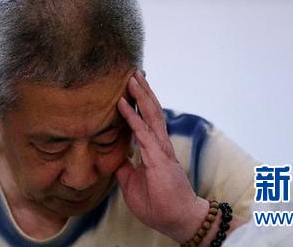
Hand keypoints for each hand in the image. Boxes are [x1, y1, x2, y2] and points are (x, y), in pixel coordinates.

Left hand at [115, 71, 245, 243]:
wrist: (177, 220)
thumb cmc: (158, 204)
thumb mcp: (132, 185)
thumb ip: (126, 168)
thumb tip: (115, 158)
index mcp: (155, 150)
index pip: (147, 120)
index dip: (139, 103)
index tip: (131, 87)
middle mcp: (160, 145)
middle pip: (151, 111)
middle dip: (142, 91)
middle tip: (133, 72)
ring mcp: (160, 149)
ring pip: (151, 115)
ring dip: (140, 95)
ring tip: (131, 78)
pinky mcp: (158, 158)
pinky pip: (143, 132)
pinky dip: (131, 117)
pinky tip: (122, 104)